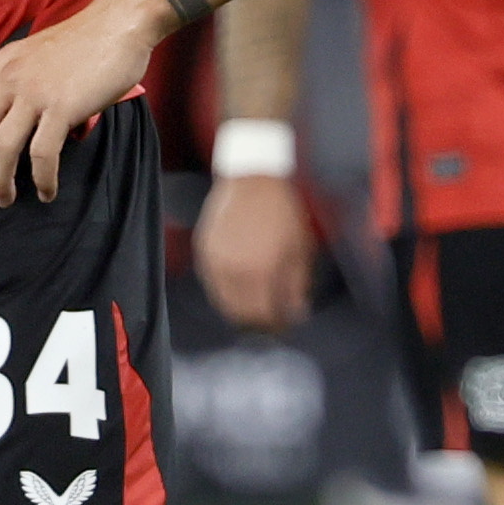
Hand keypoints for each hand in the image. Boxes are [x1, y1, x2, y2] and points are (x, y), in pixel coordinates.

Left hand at [0, 0, 173, 203]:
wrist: (119, 22)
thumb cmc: (85, 40)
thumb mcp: (36, 52)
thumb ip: (20, 77)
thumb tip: (14, 115)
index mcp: (2, 63)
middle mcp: (10, 77)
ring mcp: (35, 92)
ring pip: (1, 147)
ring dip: (0, 180)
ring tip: (5, 200)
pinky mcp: (62, 107)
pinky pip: (42, 153)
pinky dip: (42, 178)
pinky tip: (46, 191)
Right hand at [195, 174, 315, 333]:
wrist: (252, 179)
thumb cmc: (281, 212)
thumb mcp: (299, 249)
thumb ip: (296, 286)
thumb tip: (296, 313)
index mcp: (260, 272)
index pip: (262, 315)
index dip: (274, 325)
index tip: (283, 325)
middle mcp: (233, 270)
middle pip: (239, 313)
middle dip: (256, 321)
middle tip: (269, 318)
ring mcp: (214, 260)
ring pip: (222, 300)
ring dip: (238, 308)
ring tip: (254, 303)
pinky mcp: (204, 250)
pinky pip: (211, 282)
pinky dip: (224, 290)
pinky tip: (239, 285)